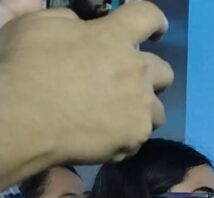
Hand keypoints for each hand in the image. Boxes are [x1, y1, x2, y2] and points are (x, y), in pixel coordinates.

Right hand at [0, 2, 172, 162]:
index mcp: (113, 37)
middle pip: (164, 71)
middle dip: (149, 75)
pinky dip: (125, 137)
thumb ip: (71, 22)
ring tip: (117, 117)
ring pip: (157, 110)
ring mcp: (140, 106)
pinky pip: (139, 137)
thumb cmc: (24, 68)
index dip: (154, 22)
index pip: (148, 16)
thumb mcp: (39, 26)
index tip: (155, 30)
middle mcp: (136, 70)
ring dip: (141, 110)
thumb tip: (84, 26)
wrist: (22, 119)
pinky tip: (105, 137)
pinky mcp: (136, 136)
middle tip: (127, 84)